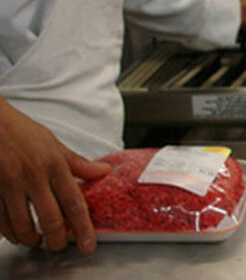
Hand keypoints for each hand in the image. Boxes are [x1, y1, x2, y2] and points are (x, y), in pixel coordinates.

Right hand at [0, 96, 110, 253]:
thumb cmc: (21, 131)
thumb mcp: (54, 144)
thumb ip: (79, 163)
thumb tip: (104, 171)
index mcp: (54, 166)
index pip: (74, 203)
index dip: (83, 227)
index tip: (88, 244)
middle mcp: (34, 177)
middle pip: (51, 220)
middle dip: (57, 240)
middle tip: (60, 246)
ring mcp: (10, 185)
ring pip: (23, 225)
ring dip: (32, 239)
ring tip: (39, 241)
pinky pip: (1, 220)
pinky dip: (10, 233)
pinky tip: (18, 235)